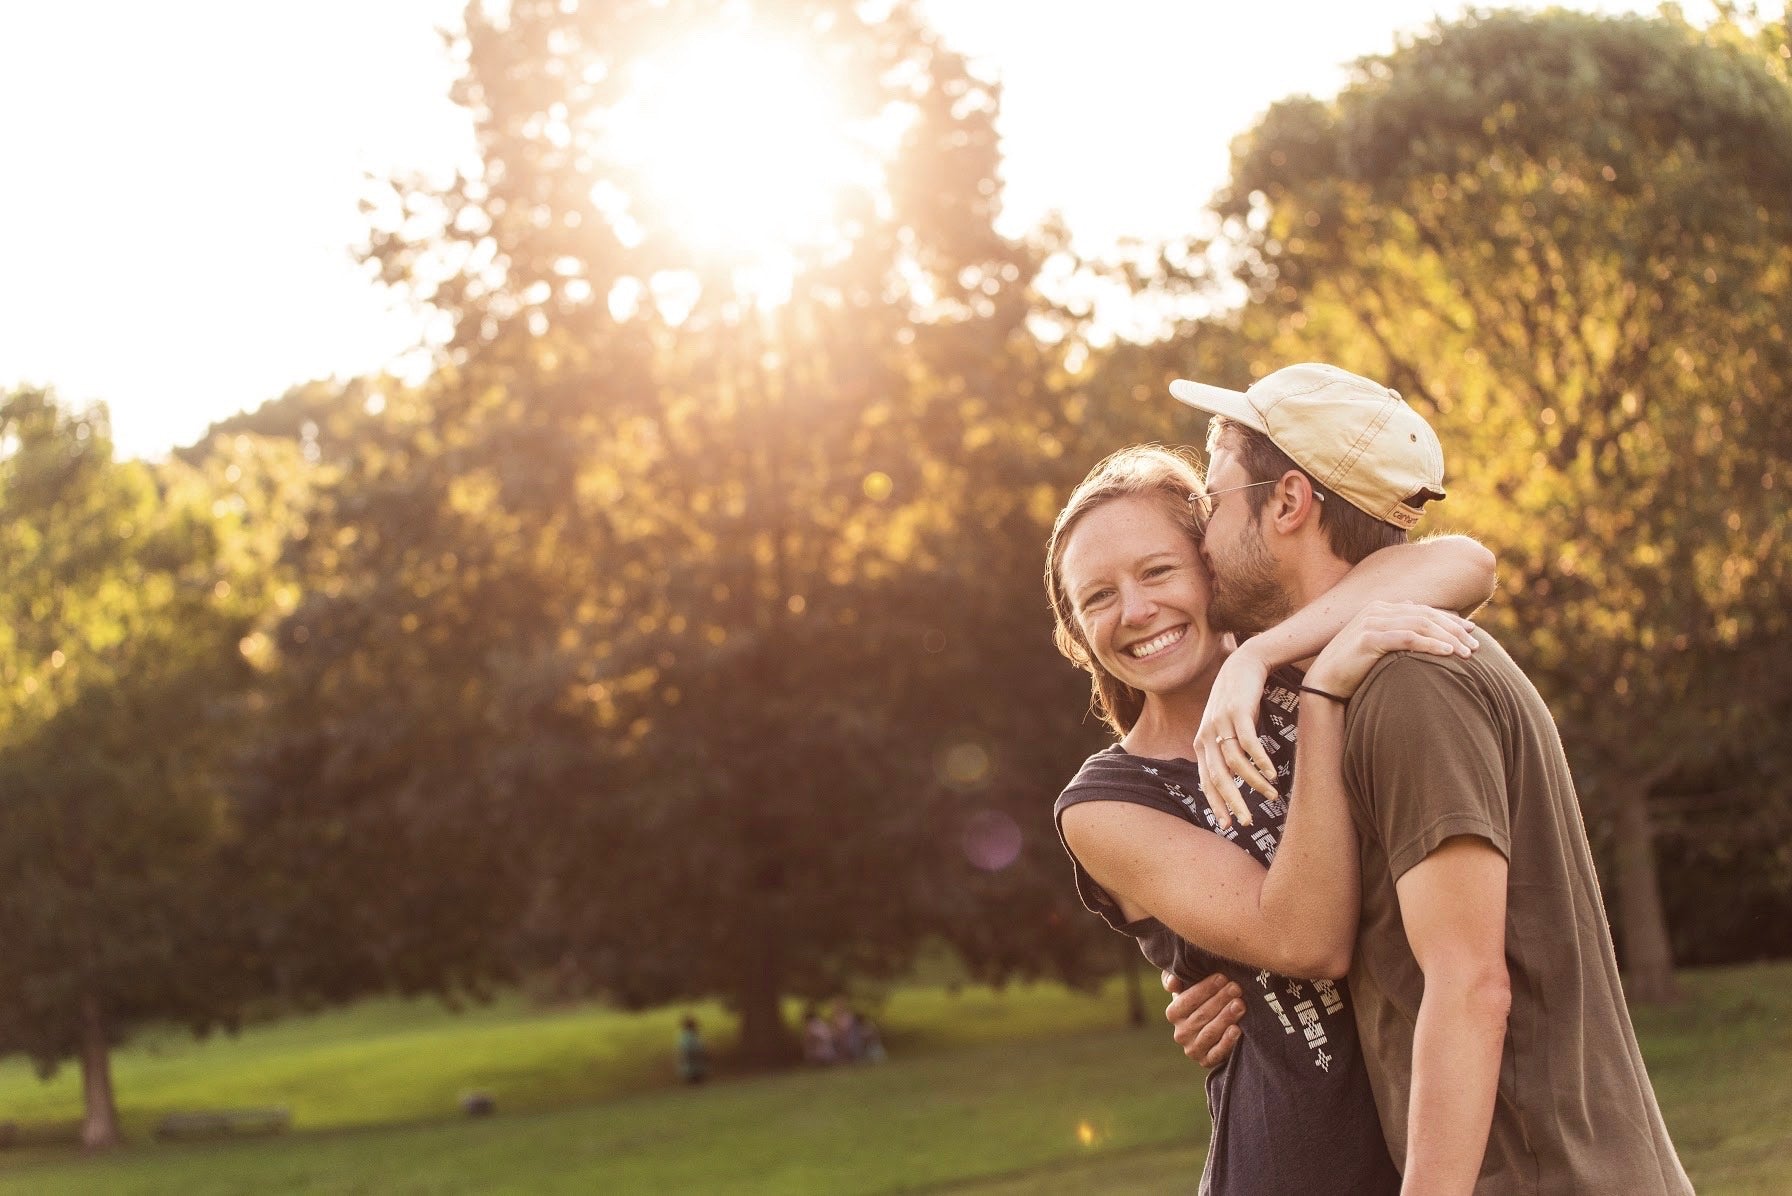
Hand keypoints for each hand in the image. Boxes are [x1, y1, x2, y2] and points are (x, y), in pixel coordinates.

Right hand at [1162, 969, 1242, 1067]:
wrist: (1214, 1029)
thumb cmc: (1202, 1001)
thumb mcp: (1187, 987)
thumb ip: (1174, 979)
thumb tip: (1172, 984)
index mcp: (1173, 1014)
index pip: (1187, 1000)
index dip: (1205, 988)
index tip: (1222, 977)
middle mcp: (1180, 1033)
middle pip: (1201, 1015)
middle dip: (1220, 1000)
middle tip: (1236, 988)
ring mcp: (1193, 1049)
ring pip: (1210, 1032)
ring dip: (1226, 1017)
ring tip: (1240, 1004)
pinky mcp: (1207, 1061)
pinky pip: (1217, 1052)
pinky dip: (1227, 1041)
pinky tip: (1237, 1029)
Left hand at [1194, 645, 1275, 831]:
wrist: (1243, 665)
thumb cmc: (1238, 703)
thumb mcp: (1225, 730)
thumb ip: (1226, 754)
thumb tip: (1234, 783)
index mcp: (1201, 744)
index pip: (1206, 781)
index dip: (1216, 804)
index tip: (1228, 825)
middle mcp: (1206, 736)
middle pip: (1218, 777)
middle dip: (1233, 803)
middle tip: (1247, 822)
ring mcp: (1221, 724)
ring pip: (1235, 763)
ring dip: (1254, 783)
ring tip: (1272, 795)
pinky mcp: (1238, 713)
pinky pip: (1248, 743)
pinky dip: (1260, 761)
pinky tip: (1272, 774)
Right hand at [1304, 602, 1478, 699]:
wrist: (1324, 683)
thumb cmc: (1352, 669)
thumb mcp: (1376, 645)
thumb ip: (1395, 632)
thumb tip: (1417, 622)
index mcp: (1379, 608)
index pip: (1423, 610)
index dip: (1449, 620)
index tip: (1471, 632)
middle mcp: (1376, 610)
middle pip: (1426, 615)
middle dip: (1454, 629)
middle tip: (1476, 645)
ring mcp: (1371, 622)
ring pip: (1420, 625)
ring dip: (1448, 638)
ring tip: (1467, 653)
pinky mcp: (1368, 638)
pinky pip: (1407, 638)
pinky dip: (1430, 644)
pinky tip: (1448, 653)